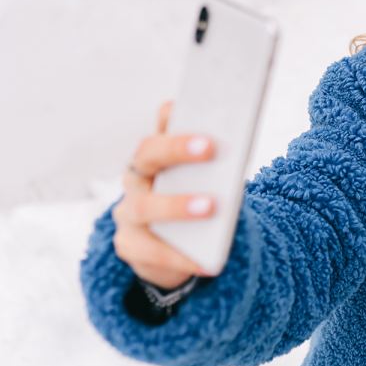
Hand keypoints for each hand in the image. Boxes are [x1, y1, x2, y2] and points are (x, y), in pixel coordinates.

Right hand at [112, 101, 216, 288]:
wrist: (177, 251)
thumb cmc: (199, 203)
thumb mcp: (210, 183)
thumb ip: (217, 168)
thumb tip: (238, 155)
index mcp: (157, 156)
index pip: (159, 126)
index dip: (170, 115)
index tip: (188, 103)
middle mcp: (136, 177)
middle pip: (147, 154)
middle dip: (177, 147)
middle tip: (210, 146)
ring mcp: (127, 212)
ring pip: (144, 205)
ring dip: (177, 204)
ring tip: (211, 206)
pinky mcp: (129, 246)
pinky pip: (152, 251)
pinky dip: (182, 257)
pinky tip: (209, 262)